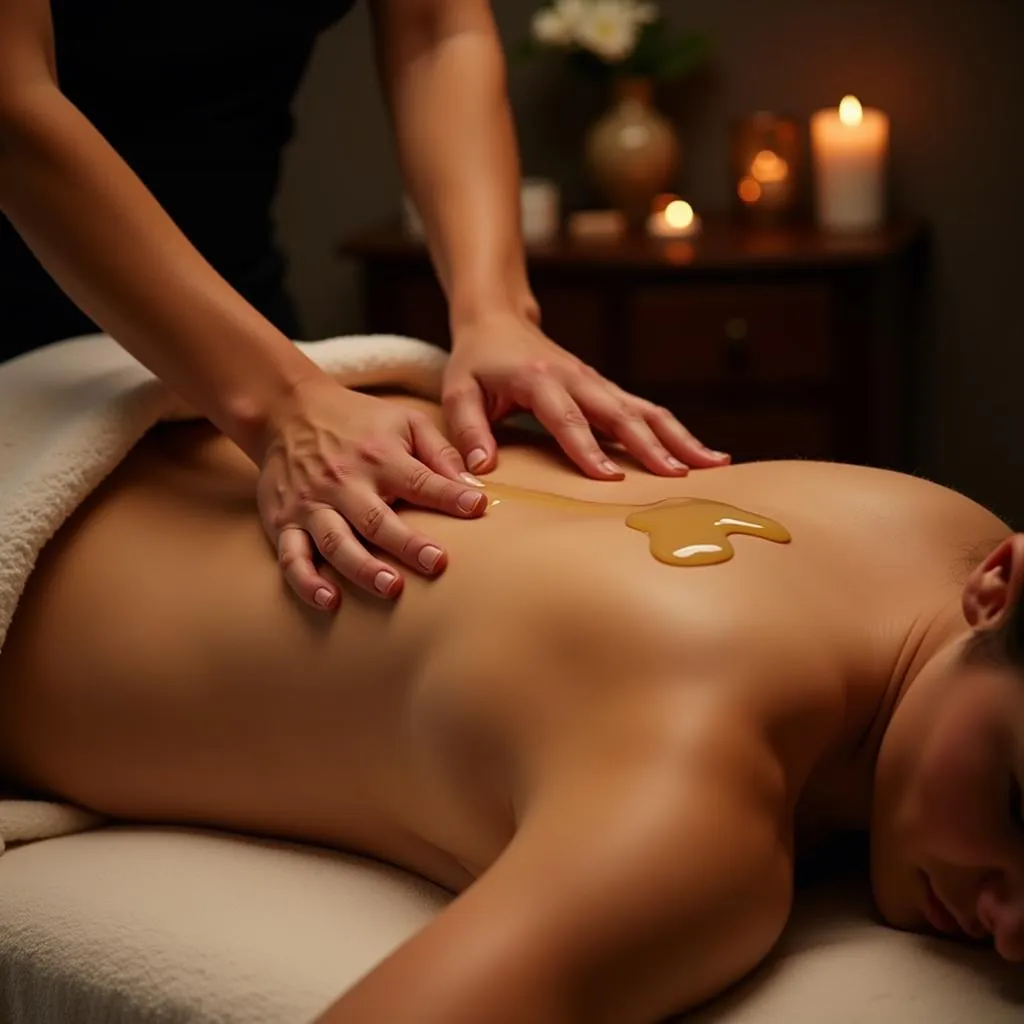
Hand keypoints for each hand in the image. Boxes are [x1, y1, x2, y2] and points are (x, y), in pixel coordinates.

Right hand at [256, 372, 486, 610]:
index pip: (418, 480)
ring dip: (362, 567)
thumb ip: (440, 451)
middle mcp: (343, 482)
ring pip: (335, 542)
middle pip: (376, 519)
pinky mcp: (283, 522)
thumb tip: (474, 485)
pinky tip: (329, 601)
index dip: (448, 496)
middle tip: (436, 563)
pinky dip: (307, 582)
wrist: (286, 410)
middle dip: (407, 543)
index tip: (477, 509)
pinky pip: (291, 557)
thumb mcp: (404, 421)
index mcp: (378, 456)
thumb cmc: (357, 422)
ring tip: (390, 588)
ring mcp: (311, 504)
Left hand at [443, 310, 729, 477]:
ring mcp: (597, 382)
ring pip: (645, 409)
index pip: (565, 417)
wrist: (498, 321)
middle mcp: (576, 377)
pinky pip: (646, 410)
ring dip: (679, 438)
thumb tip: (481, 471)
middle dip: (651, 445)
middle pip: (621, 412)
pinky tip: (699, 455)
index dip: (586, 448)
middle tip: (676, 478)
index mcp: (539, 379)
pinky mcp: (606, 389)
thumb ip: (468, 430)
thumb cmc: (476, 362)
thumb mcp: (458, 392)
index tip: (609, 479)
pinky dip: (674, 432)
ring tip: (713, 466)